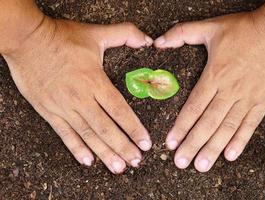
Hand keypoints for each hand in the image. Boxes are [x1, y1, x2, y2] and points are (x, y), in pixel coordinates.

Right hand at [3, 17, 152, 173]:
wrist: (26, 40)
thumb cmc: (62, 38)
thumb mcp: (96, 33)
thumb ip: (125, 34)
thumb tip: (147, 40)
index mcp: (95, 81)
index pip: (119, 110)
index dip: (133, 128)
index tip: (145, 143)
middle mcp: (81, 98)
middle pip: (106, 128)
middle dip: (123, 147)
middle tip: (136, 161)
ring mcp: (64, 107)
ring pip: (88, 135)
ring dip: (104, 153)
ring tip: (118, 167)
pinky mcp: (49, 112)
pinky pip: (65, 134)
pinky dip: (76, 149)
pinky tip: (88, 161)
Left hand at [155, 9, 264, 171]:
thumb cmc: (245, 29)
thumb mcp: (211, 27)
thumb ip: (182, 33)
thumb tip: (158, 42)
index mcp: (215, 75)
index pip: (194, 107)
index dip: (181, 126)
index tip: (171, 142)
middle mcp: (229, 91)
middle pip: (208, 123)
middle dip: (193, 144)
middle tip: (181, 162)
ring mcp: (248, 98)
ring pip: (227, 128)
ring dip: (213, 148)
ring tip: (201, 165)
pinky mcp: (263, 101)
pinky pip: (250, 124)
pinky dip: (240, 140)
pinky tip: (230, 155)